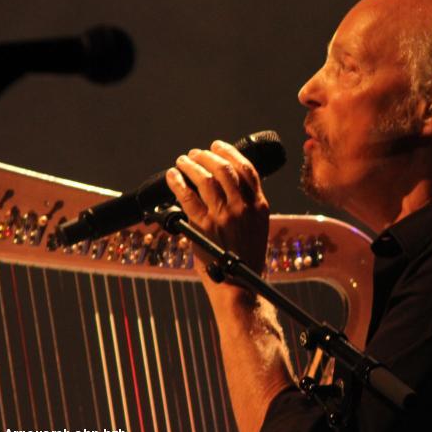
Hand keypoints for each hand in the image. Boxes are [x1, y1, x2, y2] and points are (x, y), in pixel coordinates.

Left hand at [165, 140, 269, 275]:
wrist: (240, 286)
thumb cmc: (245, 258)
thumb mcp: (256, 227)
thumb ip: (245, 206)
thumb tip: (221, 184)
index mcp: (259, 206)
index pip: (247, 169)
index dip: (230, 152)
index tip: (217, 146)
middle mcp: (243, 207)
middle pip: (225, 168)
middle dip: (207, 155)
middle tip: (196, 153)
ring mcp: (224, 216)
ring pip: (205, 178)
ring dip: (191, 165)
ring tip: (182, 161)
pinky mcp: (204, 226)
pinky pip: (187, 196)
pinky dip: (178, 182)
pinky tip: (172, 176)